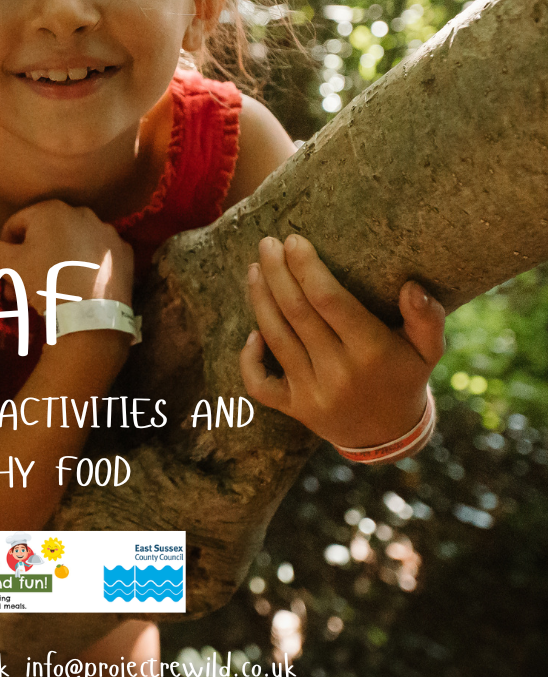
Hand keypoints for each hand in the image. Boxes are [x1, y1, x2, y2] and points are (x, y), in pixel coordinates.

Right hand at [0, 200, 133, 312]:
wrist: (92, 315)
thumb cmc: (46, 282)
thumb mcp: (8, 266)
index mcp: (50, 209)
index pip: (17, 225)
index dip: (7, 251)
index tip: (7, 276)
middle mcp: (81, 212)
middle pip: (45, 235)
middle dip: (31, 260)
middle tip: (23, 291)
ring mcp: (106, 232)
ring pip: (72, 245)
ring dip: (58, 263)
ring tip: (51, 293)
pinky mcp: (124, 253)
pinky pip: (98, 256)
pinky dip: (87, 268)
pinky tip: (81, 290)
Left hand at [239, 234, 444, 449]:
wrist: (388, 436)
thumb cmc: (404, 377)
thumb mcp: (428, 350)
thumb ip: (427, 318)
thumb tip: (412, 286)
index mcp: (372, 351)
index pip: (330, 300)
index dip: (308, 268)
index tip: (294, 240)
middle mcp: (338, 371)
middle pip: (297, 312)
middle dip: (277, 273)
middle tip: (267, 243)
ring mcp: (312, 392)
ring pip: (276, 337)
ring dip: (260, 299)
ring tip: (255, 269)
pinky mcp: (294, 409)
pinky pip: (260, 384)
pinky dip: (249, 358)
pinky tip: (252, 331)